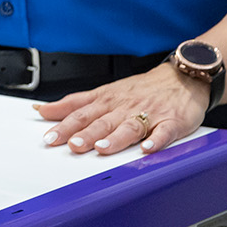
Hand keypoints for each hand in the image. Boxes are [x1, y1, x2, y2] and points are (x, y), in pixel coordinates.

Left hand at [34, 63, 208, 155]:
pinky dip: (156, 140)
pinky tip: (148, 148)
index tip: (49, 137)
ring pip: (129, 127)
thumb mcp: (104, 92)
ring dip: (115, 138)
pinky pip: (164, 132)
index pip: (81, 113)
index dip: (64, 125)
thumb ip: (74, 104)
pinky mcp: (171, 121)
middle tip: (72, 145)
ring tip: (102, 148)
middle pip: (102, 121)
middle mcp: (124, 107)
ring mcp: (148, 114)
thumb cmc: (140, 89)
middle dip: (86, 133)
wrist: (181, 77)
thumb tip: (44, 110)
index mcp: (107, 101)